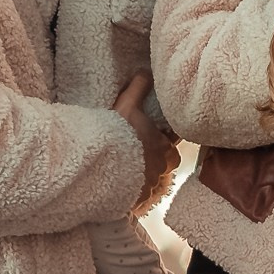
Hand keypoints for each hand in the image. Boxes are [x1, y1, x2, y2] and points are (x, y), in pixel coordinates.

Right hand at [113, 71, 179, 213]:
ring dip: (142, 178)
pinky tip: (120, 188)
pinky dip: (133, 194)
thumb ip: (138, 87)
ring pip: (152, 182)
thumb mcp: (127, 105)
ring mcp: (152, 188)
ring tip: (125, 172)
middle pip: (162, 165)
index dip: (159, 142)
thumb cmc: (118, 136)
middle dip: (152, 162)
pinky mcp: (139, 202)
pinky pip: (140, 198)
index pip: (170, 146)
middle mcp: (164, 170)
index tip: (147, 140)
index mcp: (166, 148)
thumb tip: (146, 71)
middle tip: (134, 155)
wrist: (103, 167)